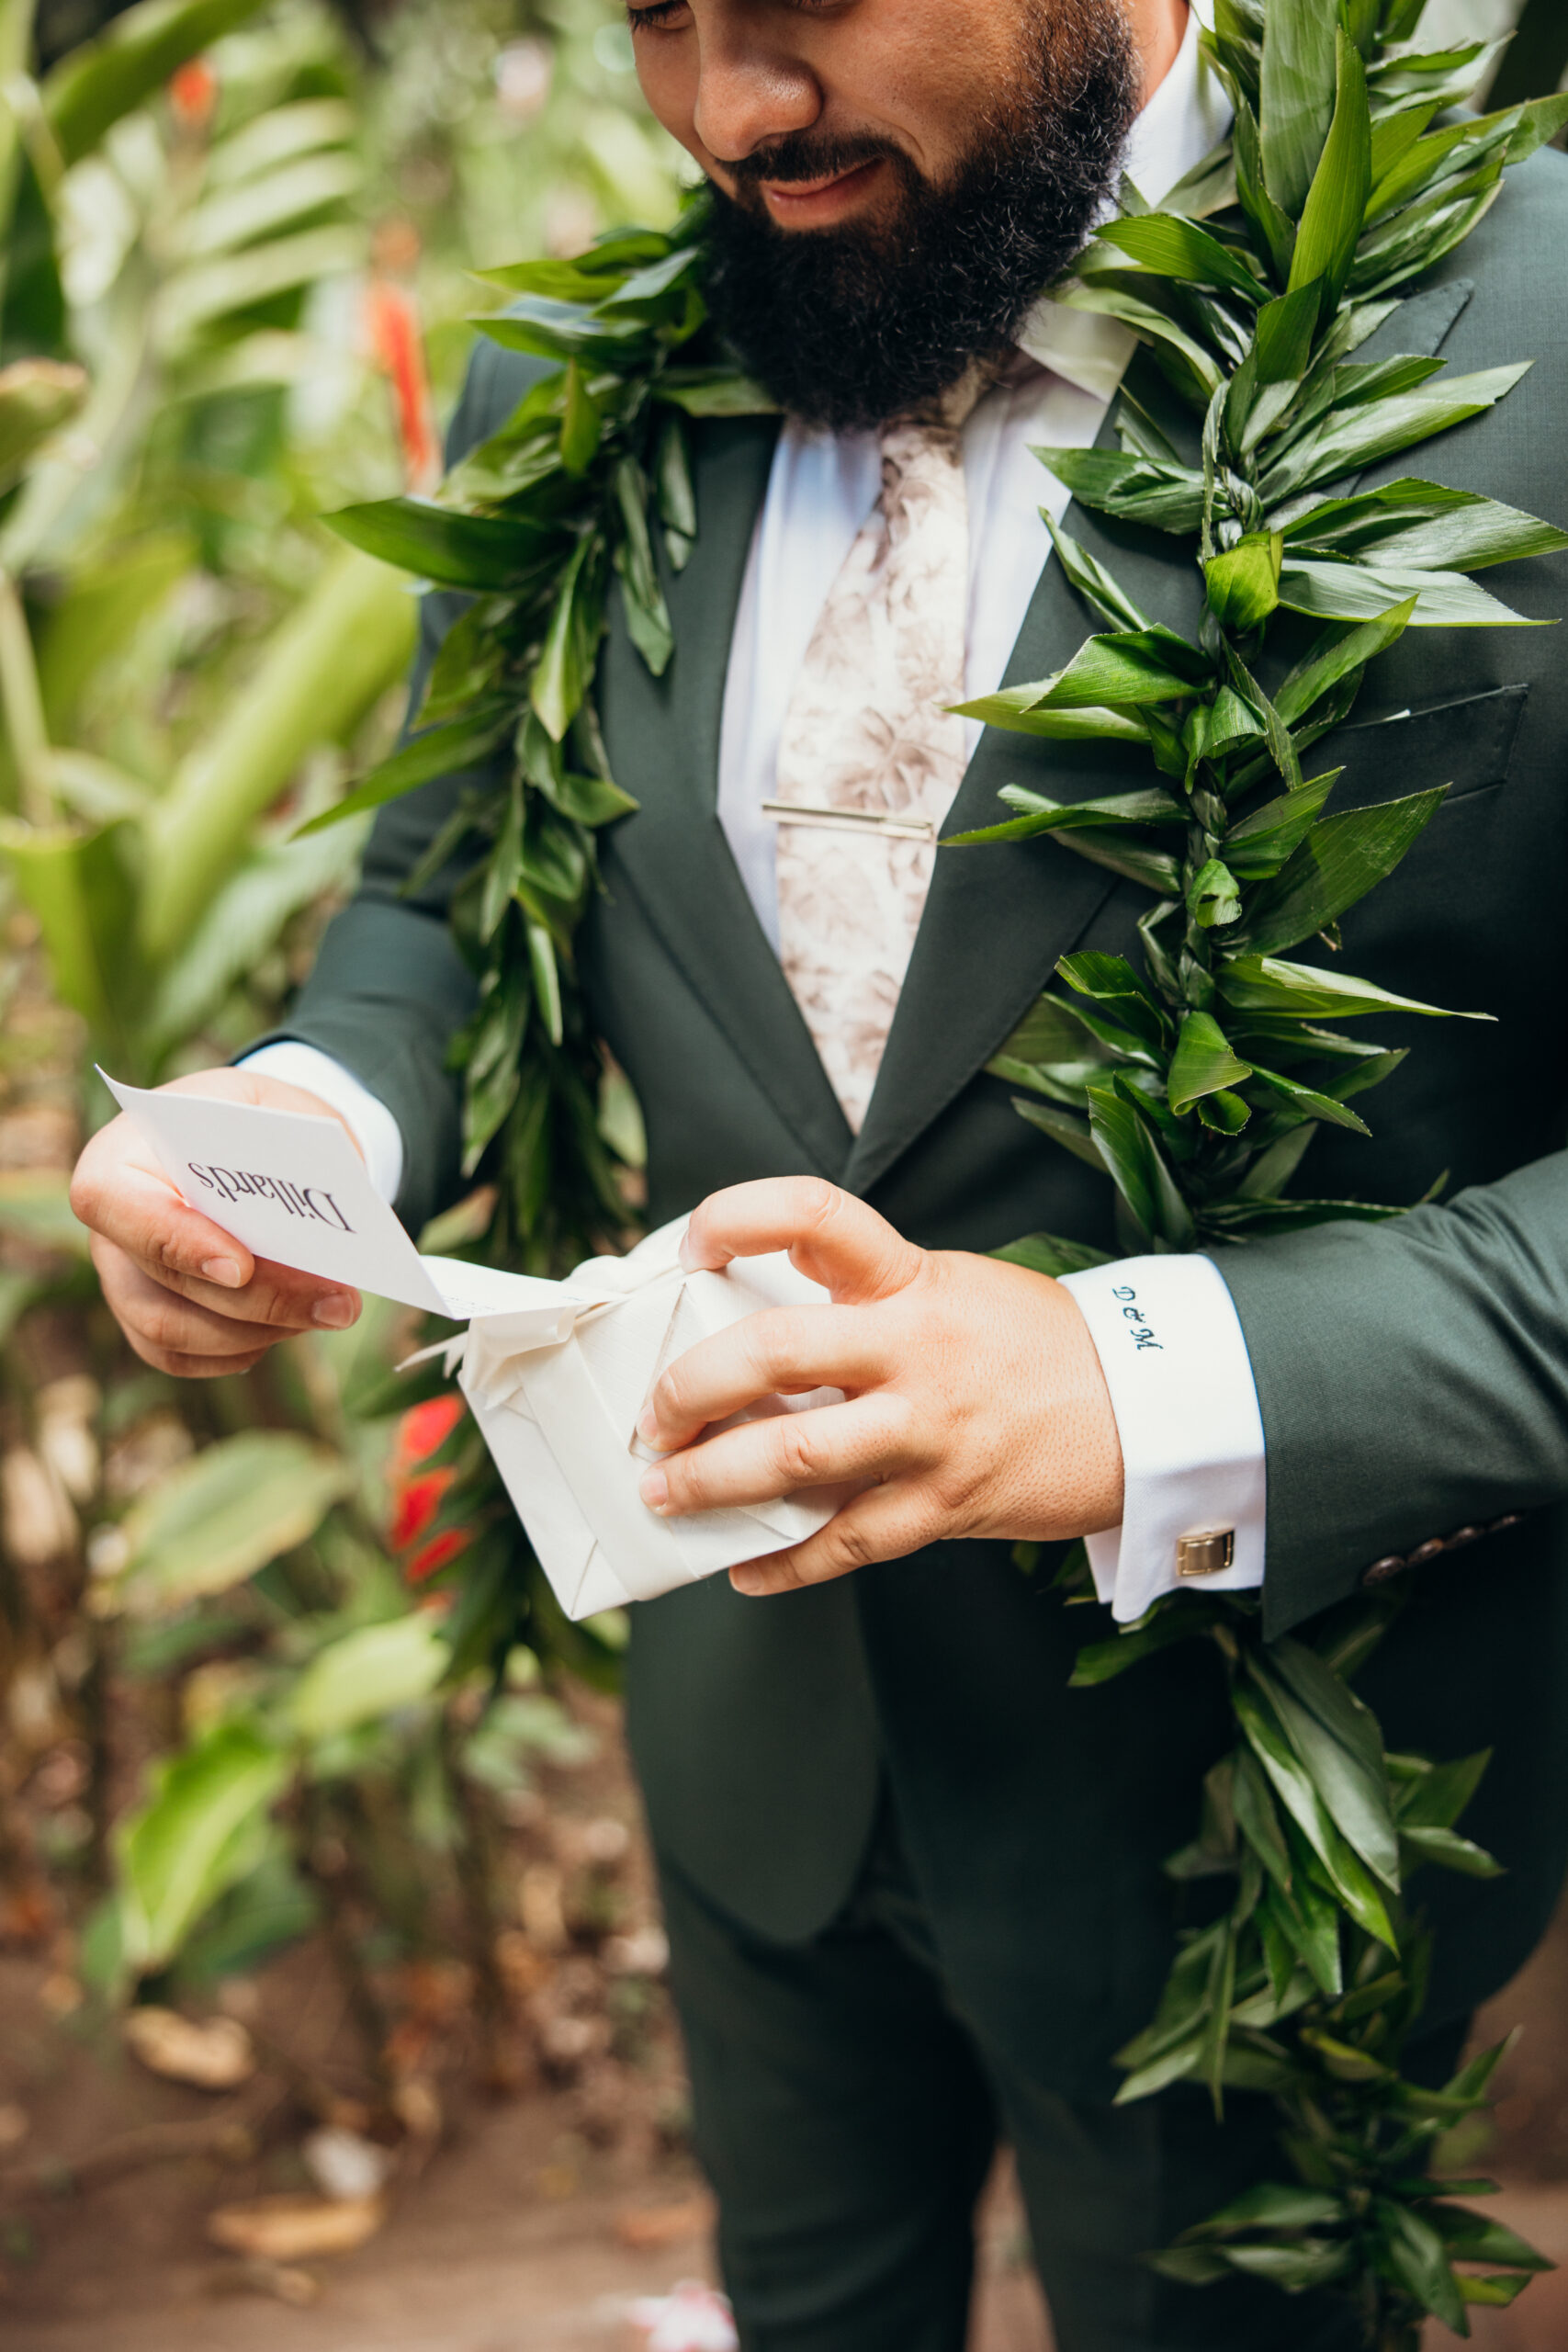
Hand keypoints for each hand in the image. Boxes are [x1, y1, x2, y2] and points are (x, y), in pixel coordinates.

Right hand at [70, 1068, 363, 1377]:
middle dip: (259, 1297)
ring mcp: (122, 1278)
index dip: (172, 1240)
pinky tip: (295, 1325)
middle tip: (340, 1302)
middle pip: (162, 1278)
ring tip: (333, 1310)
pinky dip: (244, 1349)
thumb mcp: (277, 1108)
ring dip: (260, 1329)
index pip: (111, 1200)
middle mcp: (109, 1224)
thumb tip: (328, 1209)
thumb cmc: (257, 1123)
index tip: (241, 1266)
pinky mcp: (147, 1319)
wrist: (252, 1145)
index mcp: (121, 1153)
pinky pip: (181, 1356)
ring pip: (171, 1331)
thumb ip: (288, 1152)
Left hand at [634, 1177, 1123, 1596]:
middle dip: (689, 1388)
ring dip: (710, 1483)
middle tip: (652, 1416)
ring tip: (667, 1495)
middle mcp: (915, 1347)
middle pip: (773, 1353)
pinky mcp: (946, 1504)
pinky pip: (845, 1542)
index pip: (814, 1214)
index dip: (738, 1217)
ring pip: (793, 1459)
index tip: (691, 1246)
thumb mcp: (951, 1288)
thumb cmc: (1034, 1345)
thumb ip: (864, 1300)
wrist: (1145, 1408)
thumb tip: (751, 1330)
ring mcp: (929, 1431)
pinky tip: (745, 1566)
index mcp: (911, 1278)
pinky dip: (784, 1561)